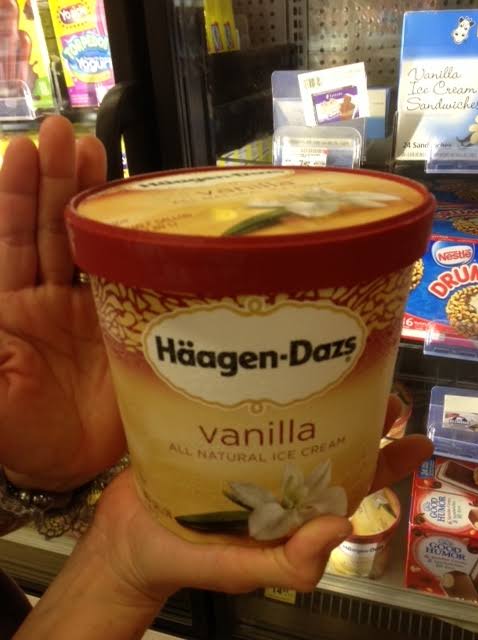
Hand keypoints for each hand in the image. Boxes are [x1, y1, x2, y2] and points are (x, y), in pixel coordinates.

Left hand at [0, 116, 124, 490]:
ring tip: (98, 152)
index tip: (25, 150)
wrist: (72, 467)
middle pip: (52, 227)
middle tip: (67, 135)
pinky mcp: (129, 323)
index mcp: (10, 304)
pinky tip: (141, 213)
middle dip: (57, 180)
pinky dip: (136, 244)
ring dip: (93, 198)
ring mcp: (92, 306)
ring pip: (91, 242)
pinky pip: (132, 276)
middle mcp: (50, 295)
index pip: (11, 238)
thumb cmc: (19, 434)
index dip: (15, 195)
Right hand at [90, 397, 432, 599]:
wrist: (125, 540)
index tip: (414, 435)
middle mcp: (279, 479)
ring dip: (319, 400)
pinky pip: (253, 414)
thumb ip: (290, 562)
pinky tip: (272, 370)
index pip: (351, 485)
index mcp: (294, 512)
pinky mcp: (221, 434)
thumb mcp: (241, 571)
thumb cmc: (185, 561)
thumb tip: (343, 524)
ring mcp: (251, 454)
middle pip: (330, 445)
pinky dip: (268, 395)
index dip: (386, 462)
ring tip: (337, 369)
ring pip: (295, 424)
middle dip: (359, 419)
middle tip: (378, 386)